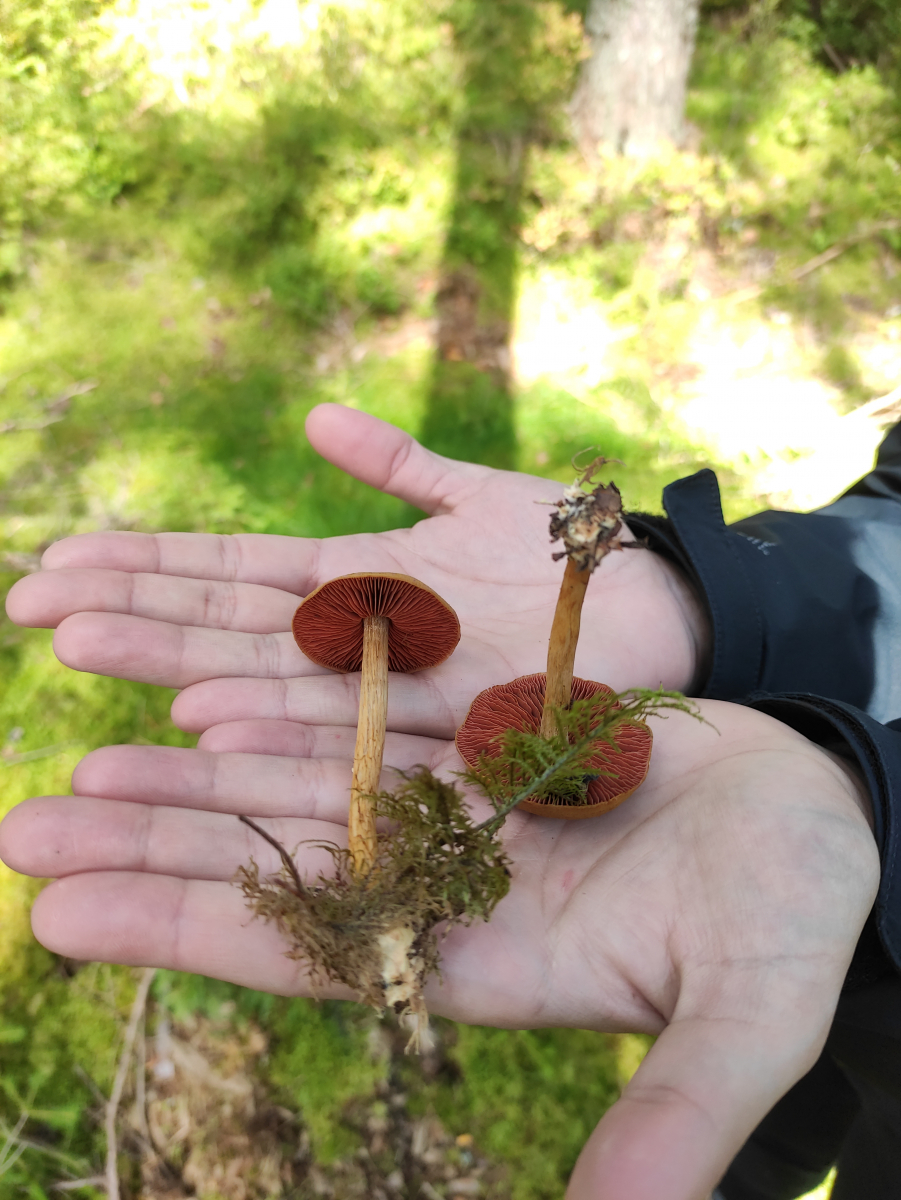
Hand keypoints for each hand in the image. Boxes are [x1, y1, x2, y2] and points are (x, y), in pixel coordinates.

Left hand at [0, 700, 877, 1199]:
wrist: (830, 806)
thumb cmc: (801, 909)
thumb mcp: (749, 1016)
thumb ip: (673, 1120)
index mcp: (490, 959)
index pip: (309, 952)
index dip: (183, 930)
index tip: (56, 914)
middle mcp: (456, 878)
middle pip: (279, 856)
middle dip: (151, 841)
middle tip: (21, 824)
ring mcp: (471, 798)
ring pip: (314, 772)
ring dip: (200, 758)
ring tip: (84, 745)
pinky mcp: (498, 729)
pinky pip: (385, 705)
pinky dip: (304, 687)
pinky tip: (218, 678)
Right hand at [5, 404, 708, 738]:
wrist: (660, 612)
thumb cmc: (569, 554)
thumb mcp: (473, 496)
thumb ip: (394, 462)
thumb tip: (306, 418)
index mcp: (356, 583)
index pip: (228, 575)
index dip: (143, 567)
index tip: (55, 559)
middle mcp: (358, 642)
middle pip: (224, 624)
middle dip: (127, 611)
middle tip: (27, 606)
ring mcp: (398, 685)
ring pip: (265, 674)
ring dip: (171, 662)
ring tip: (82, 646)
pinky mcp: (451, 723)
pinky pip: (352, 721)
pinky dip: (277, 719)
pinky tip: (202, 714)